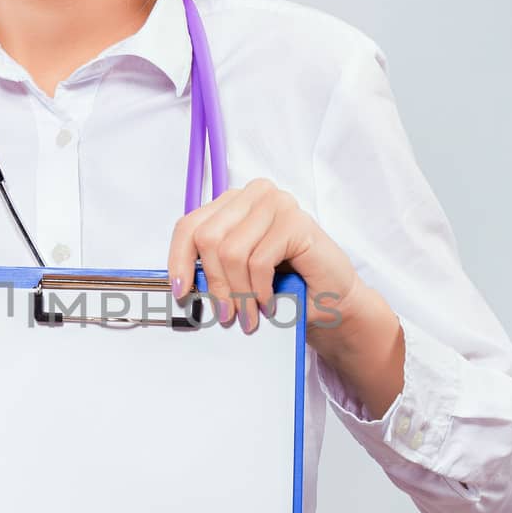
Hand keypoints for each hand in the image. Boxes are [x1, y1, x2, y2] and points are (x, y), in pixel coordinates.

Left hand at [167, 177, 358, 340]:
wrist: (331, 301)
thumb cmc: (285, 287)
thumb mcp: (236, 274)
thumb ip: (212, 268)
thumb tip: (180, 284)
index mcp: (232, 203)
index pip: (189, 225)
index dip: (179, 260)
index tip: (182, 291)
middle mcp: (252, 195)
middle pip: (207, 238)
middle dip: (214, 284)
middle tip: (225, 314)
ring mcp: (276, 204)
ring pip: (231, 252)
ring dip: (238, 294)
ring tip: (247, 316)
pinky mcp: (295, 222)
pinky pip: (259, 261)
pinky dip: (259, 290)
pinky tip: (268, 304)